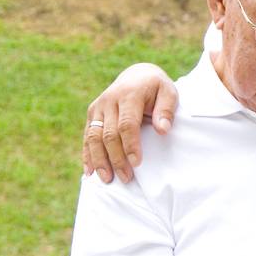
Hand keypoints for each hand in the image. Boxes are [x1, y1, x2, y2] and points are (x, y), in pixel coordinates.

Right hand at [83, 63, 177, 182]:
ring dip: (99, 160)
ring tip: (107, 179)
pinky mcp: (92, 114)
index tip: (137, 163)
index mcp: (129, 95)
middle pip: (109, 134)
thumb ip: (166, 110)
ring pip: (93, 137)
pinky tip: (89, 172)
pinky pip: (87, 136)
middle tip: (126, 178)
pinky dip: (87, 155)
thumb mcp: (169, 92)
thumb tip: (163, 130)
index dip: (130, 145)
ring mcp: (98, 107)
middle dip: (116, 158)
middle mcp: (109, 100)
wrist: (137, 75)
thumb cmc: (156, 88)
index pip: (127, 124)